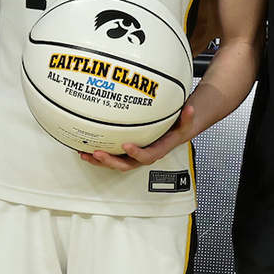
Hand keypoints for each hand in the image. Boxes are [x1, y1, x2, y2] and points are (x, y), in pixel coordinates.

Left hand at [80, 103, 194, 170]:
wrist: (174, 132)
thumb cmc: (177, 128)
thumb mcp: (185, 123)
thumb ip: (187, 117)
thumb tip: (190, 109)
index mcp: (156, 151)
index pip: (146, 156)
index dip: (136, 153)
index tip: (126, 145)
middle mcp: (142, 156)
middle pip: (125, 164)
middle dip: (110, 161)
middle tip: (98, 153)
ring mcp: (132, 156)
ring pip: (114, 162)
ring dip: (99, 160)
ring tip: (84, 153)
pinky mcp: (124, 152)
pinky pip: (110, 155)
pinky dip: (97, 153)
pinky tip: (84, 146)